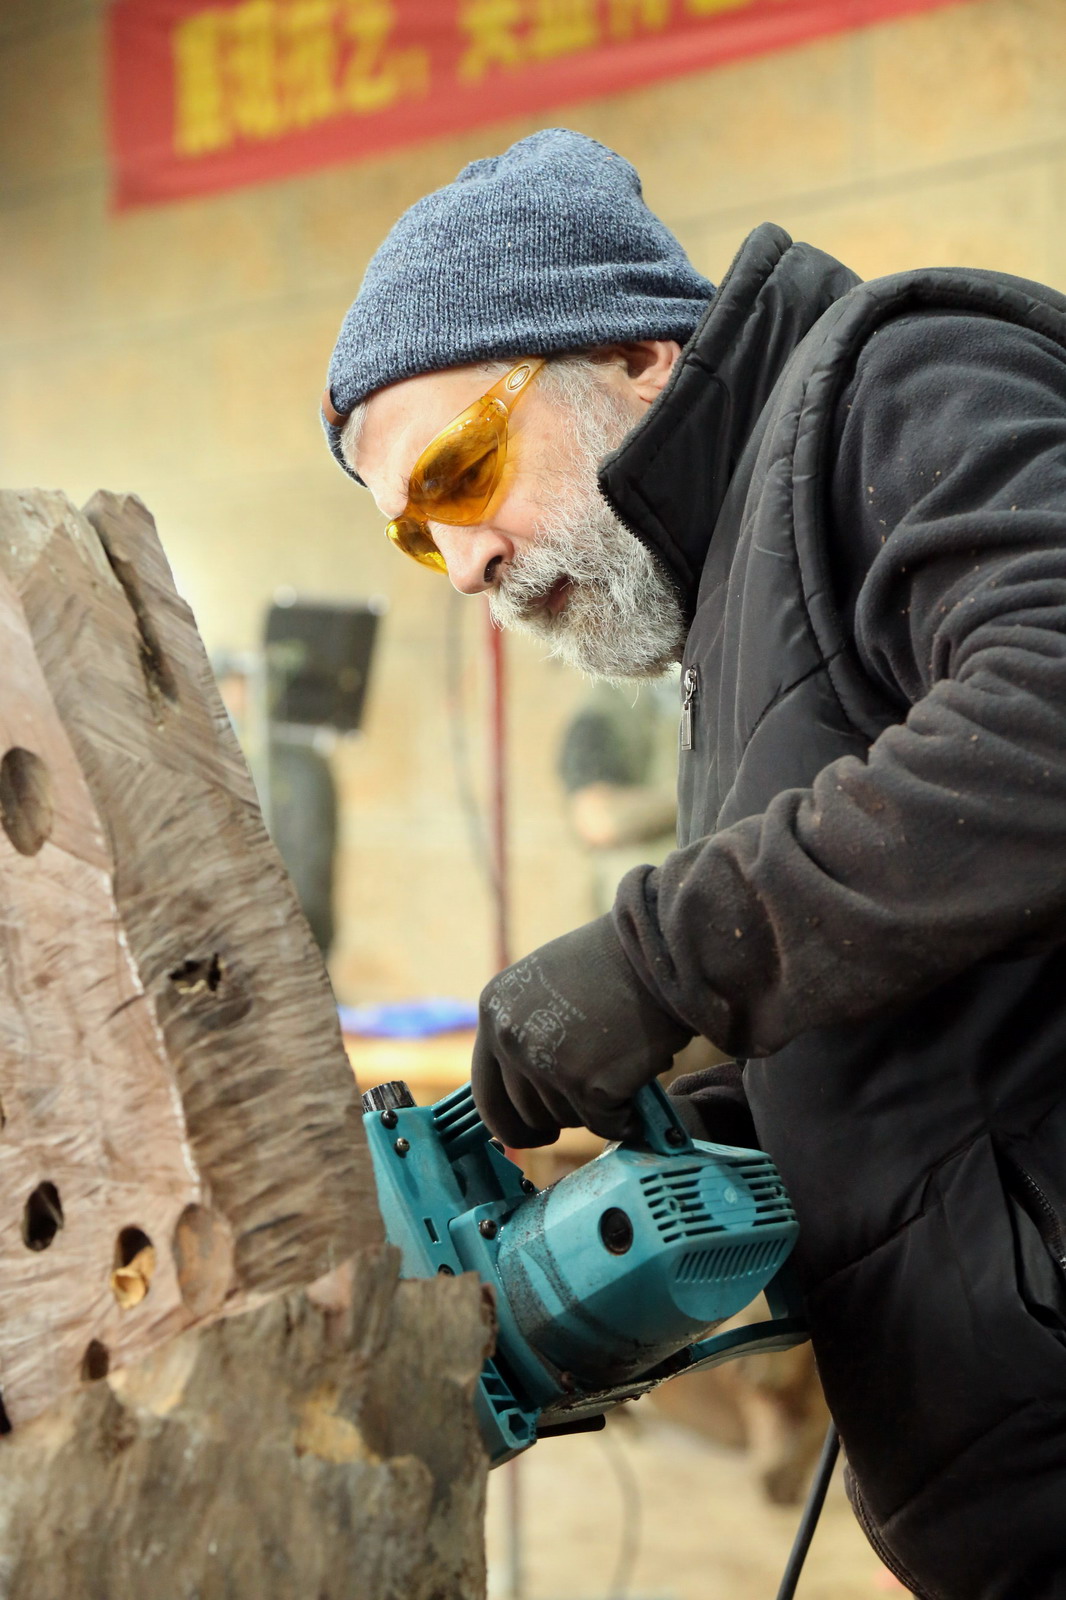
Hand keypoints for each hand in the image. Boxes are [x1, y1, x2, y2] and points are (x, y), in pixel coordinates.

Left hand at [471, 914, 691, 1146]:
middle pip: (527, 1115)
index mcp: (495, 1013)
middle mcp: (512, 1040)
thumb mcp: (542, 984)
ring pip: (566, 1120)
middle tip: (588, 1104)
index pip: (487, 1095)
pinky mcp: (589, 1085)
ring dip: (595, 1109)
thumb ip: (524, 1029)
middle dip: (559, 1118)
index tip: (533, 1133)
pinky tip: (636, 1092)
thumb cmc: (610, 962)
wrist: (656, 949)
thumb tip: (523, 1085)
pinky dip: (625, 1117)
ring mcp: (547, 1063)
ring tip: (617, 1072)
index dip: (509, 1123)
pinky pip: (605, 1125)